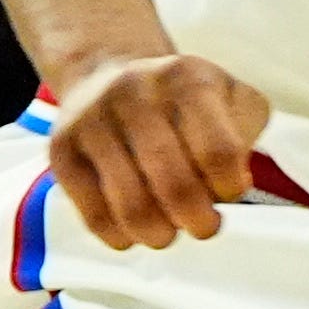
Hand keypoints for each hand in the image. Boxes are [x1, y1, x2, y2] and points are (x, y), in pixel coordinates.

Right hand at [48, 50, 269, 247]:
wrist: (109, 73)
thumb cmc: (186, 101)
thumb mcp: (232, 98)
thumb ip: (246, 133)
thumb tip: (234, 181)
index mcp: (187, 79)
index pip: (219, 151)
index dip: (231, 187)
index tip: (230, 192)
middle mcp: (134, 92)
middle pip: (174, 183)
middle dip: (198, 221)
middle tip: (203, 226)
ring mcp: (92, 120)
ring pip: (131, 205)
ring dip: (159, 234)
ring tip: (169, 232)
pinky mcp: (62, 149)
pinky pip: (93, 213)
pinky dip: (120, 236)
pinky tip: (135, 232)